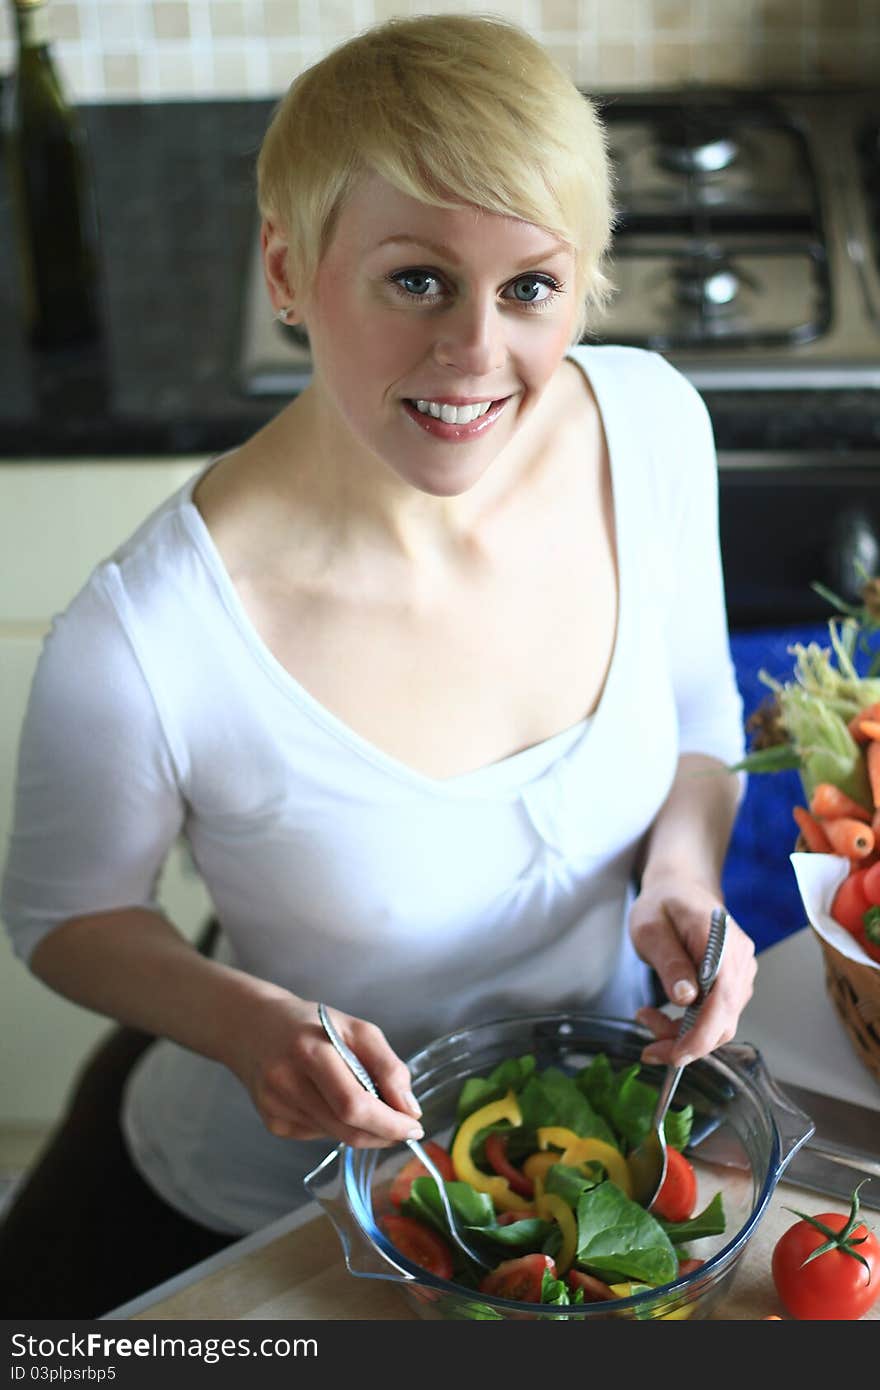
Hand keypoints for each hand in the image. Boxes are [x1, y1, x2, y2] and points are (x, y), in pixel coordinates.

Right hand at [222, 988, 423, 1146]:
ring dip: (364, 1130)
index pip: (355, 1105)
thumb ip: (387, 1066)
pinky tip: (330, 1101)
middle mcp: (286, 1083)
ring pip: (336, 1136)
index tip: (415, 1126)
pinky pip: (319, 1135)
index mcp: (310, 1052)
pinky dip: (338, 1125)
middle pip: (347, 1129)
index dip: (389, 1123)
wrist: (253, 1027)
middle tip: (404, 1128)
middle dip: (384, 1134)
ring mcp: (275, 1107)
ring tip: (369, 1105)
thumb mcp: (356, 1029)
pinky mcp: (272, 1123)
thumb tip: (409, 1110)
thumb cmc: (312, 1024)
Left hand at [628, 873, 755, 1066]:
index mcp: (720, 942)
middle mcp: (739, 960)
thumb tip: (686, 998)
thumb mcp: (651, 928)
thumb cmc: (663, 904)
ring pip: (720, 1023)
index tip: (672, 1055)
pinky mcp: (734, 982)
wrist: (681, 887)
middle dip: (686, 1043)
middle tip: (649, 1048)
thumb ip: (669, 962)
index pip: (721, 1001)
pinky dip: (691, 1025)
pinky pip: (718, 1015)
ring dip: (685, 1035)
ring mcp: (740, 972)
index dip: (699, 1036)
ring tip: (649, 1020)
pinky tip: (665, 1014)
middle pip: (723, 1020)